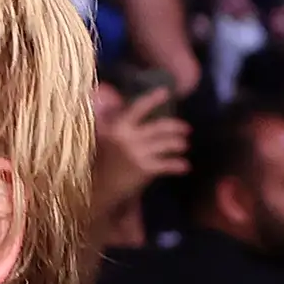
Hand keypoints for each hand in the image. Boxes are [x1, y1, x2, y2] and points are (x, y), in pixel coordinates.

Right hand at [91, 87, 192, 212]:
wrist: (97, 192)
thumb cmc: (98, 166)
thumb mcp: (101, 140)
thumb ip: (110, 122)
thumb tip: (115, 103)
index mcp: (117, 127)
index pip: (138, 108)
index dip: (153, 99)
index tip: (166, 92)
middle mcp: (128, 137)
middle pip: (159, 127)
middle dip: (176, 126)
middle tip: (187, 128)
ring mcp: (137, 153)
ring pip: (166, 144)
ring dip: (178, 144)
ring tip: (184, 145)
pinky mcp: (145, 169)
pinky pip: (167, 164)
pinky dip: (178, 165)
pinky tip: (185, 166)